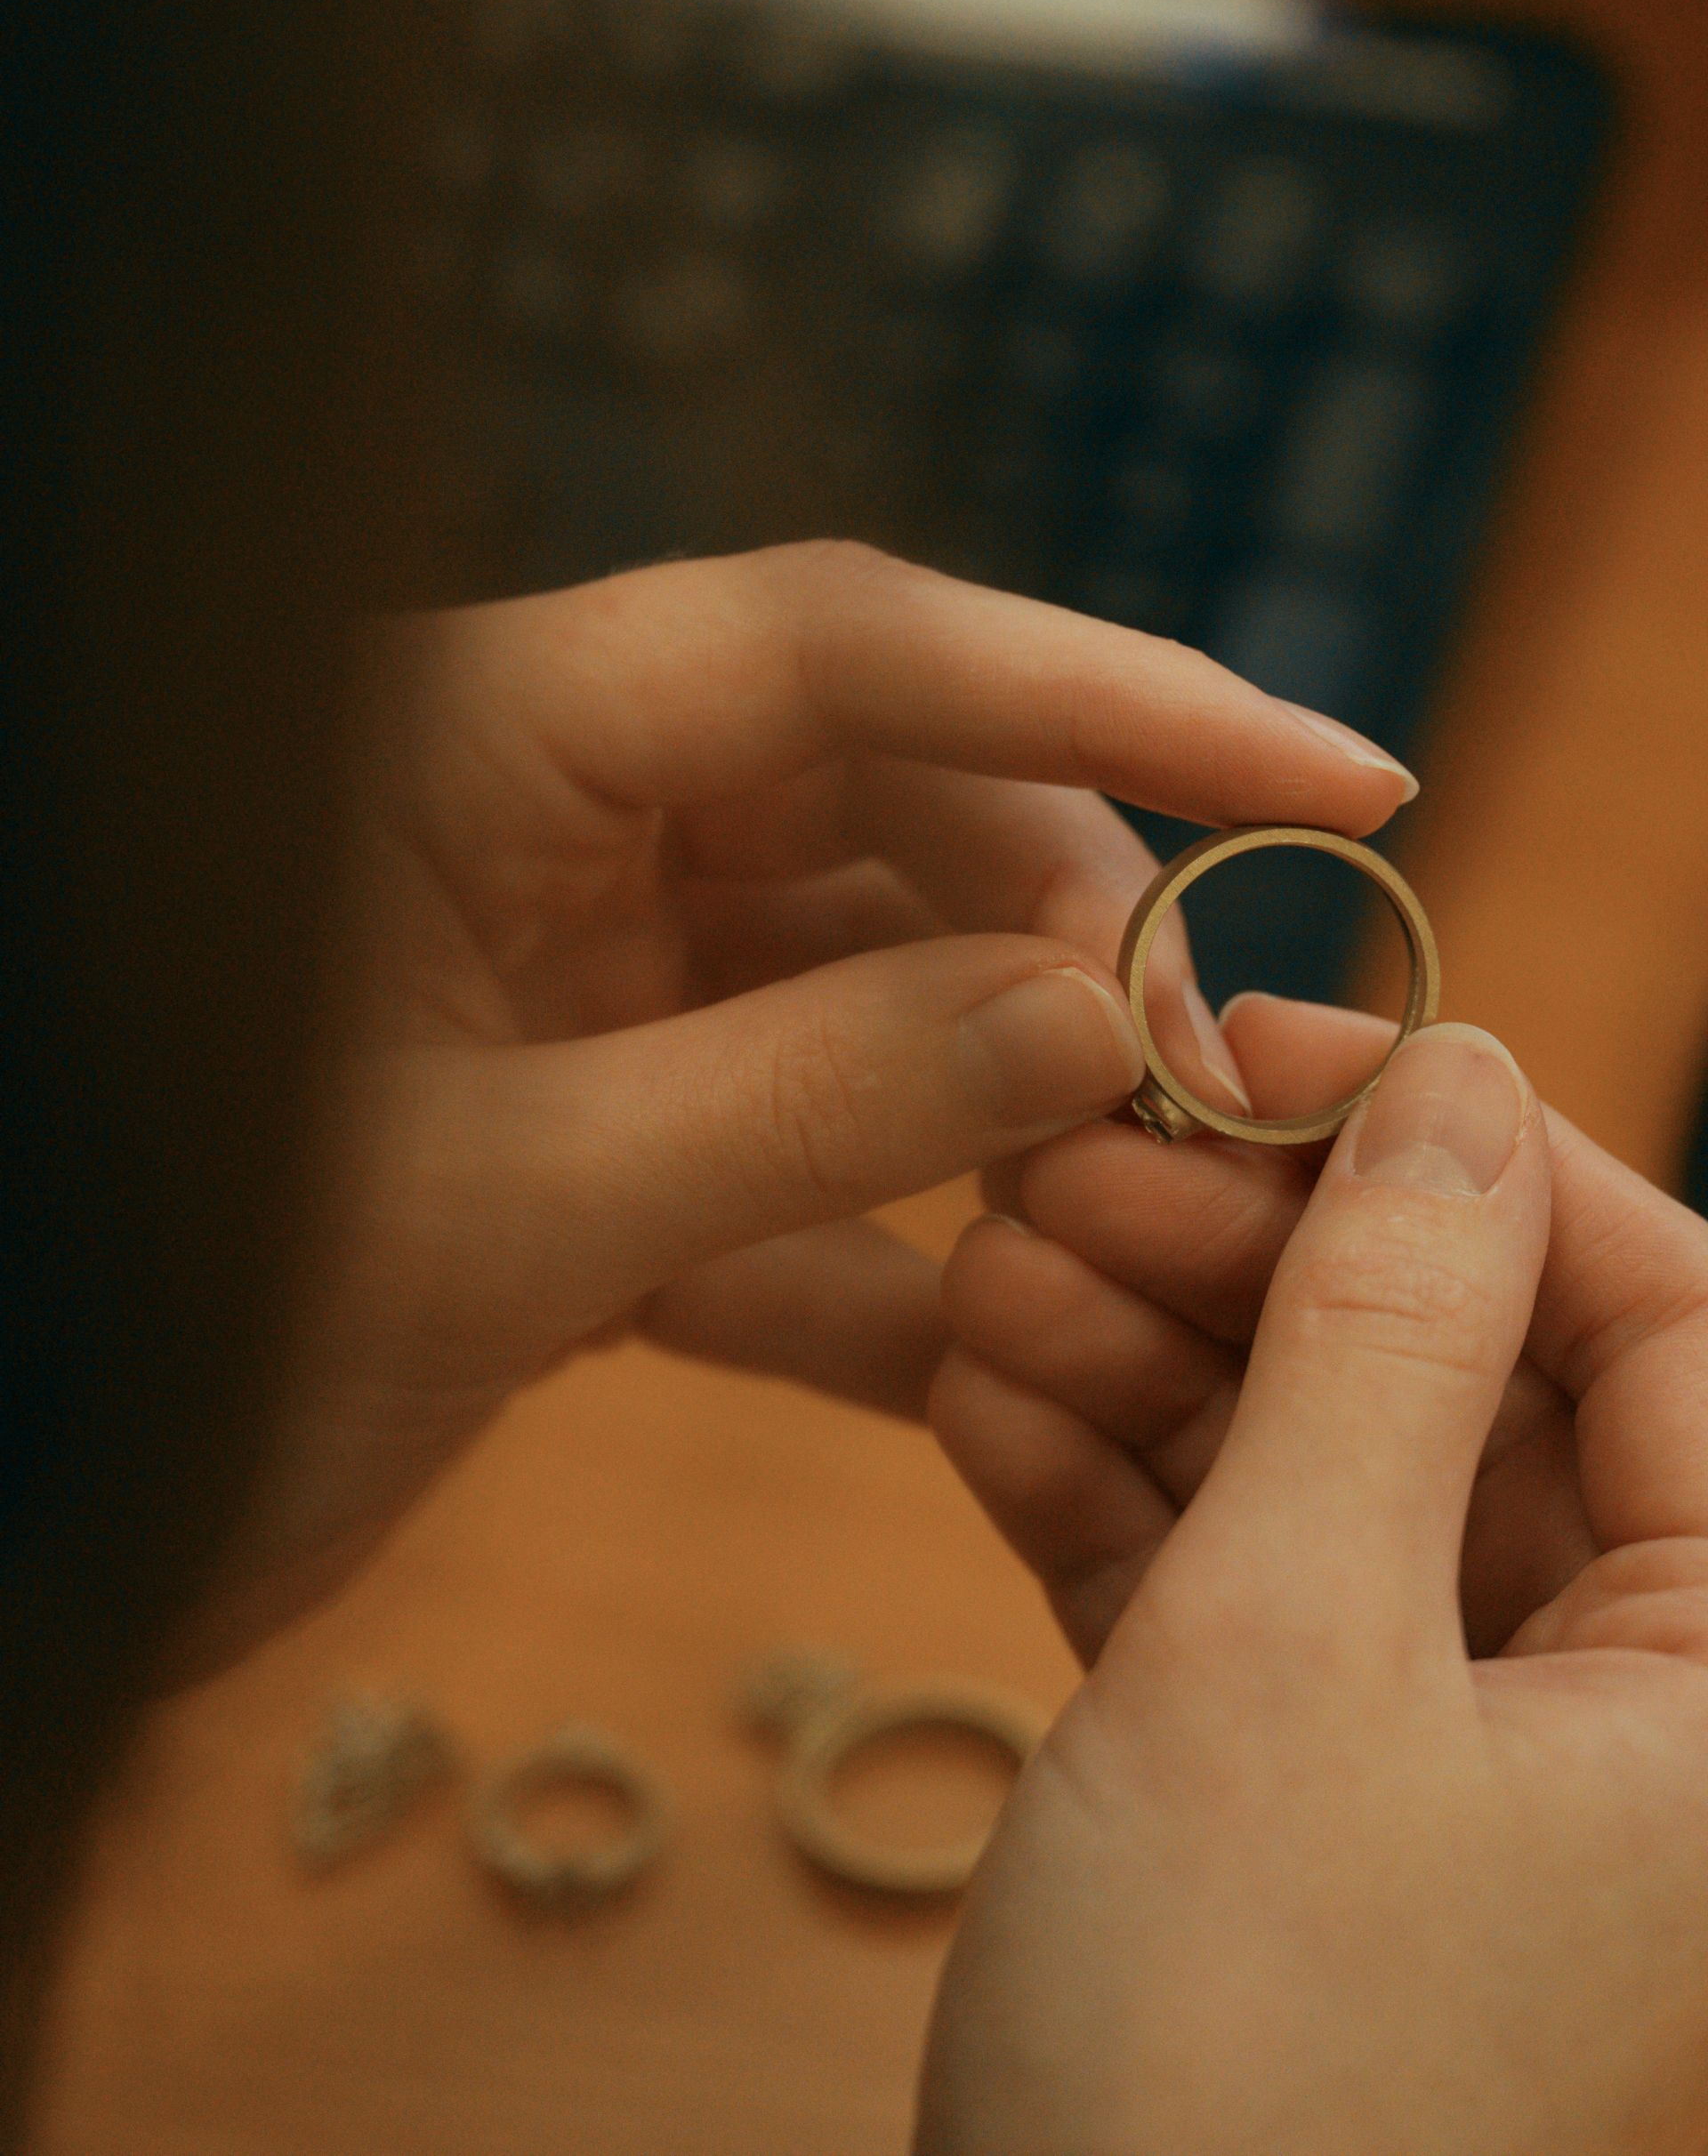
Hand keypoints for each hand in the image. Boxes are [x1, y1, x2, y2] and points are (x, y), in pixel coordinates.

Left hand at [186, 545, 1407, 1665]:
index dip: (1105, 693)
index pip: (846, 645)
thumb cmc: (147, 1335)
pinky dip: (867, 1254)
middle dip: (1054, 930)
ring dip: (982, 1100)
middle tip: (1207, 1079)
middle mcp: (522, 829)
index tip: (1328, 772)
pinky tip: (977, 1362)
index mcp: (471, 748)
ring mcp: (542, 981)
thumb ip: (807, 1096)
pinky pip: (766, 1152)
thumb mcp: (495, 1217)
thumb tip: (1087, 1011)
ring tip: (1122, 1214)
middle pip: (873, 805)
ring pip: (842, 980)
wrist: (10, 1525)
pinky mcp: (554, 1137)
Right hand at [922, 1008, 1707, 2154]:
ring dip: (1153, 1357)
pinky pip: (1239, 1574)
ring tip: (990, 1273)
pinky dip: (1113, 1486)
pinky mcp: (1311, 1784)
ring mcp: (1460, 1742)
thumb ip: (1388, 1341)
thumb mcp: (1298, 1644)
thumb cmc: (1237, 2066)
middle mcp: (1637, 1704)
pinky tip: (982, 1391)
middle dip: (1259, 1256)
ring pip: (1332, 1462)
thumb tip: (1463, 1075)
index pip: (1660, 1312)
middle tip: (1073, 1159)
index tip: (1271, 1046)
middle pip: (1471, 1373)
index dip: (1467, 1149)